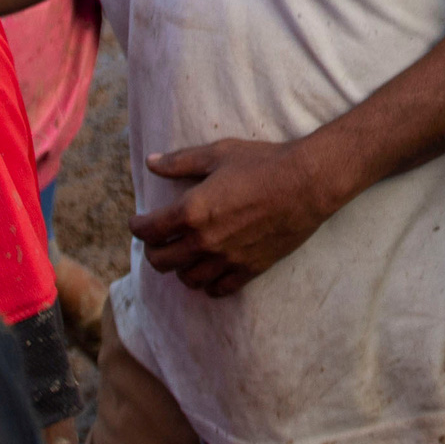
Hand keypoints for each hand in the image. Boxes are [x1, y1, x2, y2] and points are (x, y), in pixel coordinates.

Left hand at [131, 138, 331, 296]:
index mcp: (191, 211)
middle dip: (153, 250)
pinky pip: (218, 289)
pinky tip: (209, 272)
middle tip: (158, 240)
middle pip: (162, 261)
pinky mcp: (249, 268)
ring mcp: (227, 258)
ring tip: (184, 256)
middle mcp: (204, 240)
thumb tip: (151, 162)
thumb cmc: (263, 163)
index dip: (137, 226)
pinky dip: (208, 284)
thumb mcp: (218, 154)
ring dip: (180, 269)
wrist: (307, 183)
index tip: (138, 222)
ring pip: (187, 279)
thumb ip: (180, 161)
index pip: (148, 230)